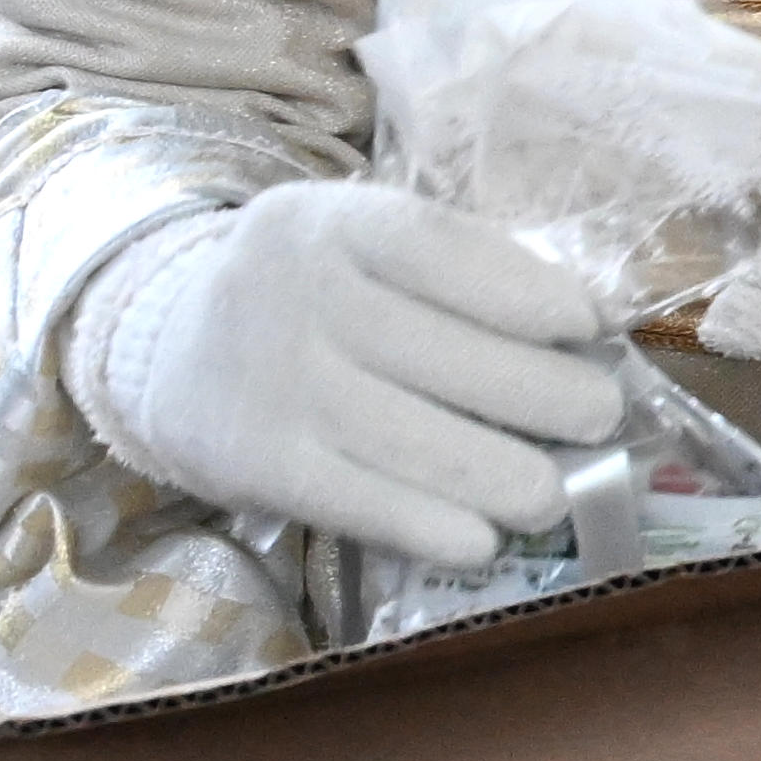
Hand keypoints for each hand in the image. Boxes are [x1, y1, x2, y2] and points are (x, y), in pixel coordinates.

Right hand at [70, 178, 620, 567]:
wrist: (163, 346)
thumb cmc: (312, 297)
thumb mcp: (362, 246)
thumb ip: (459, 267)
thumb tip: (590, 320)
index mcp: (329, 223)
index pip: (443, 249)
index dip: (531, 293)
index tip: (591, 326)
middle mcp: (295, 295)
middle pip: (454, 356)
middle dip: (552, 396)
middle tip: (597, 417)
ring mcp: (274, 383)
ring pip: (424, 443)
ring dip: (512, 479)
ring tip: (551, 492)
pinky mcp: (257, 464)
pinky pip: (368, 505)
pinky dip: (438, 528)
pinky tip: (481, 538)